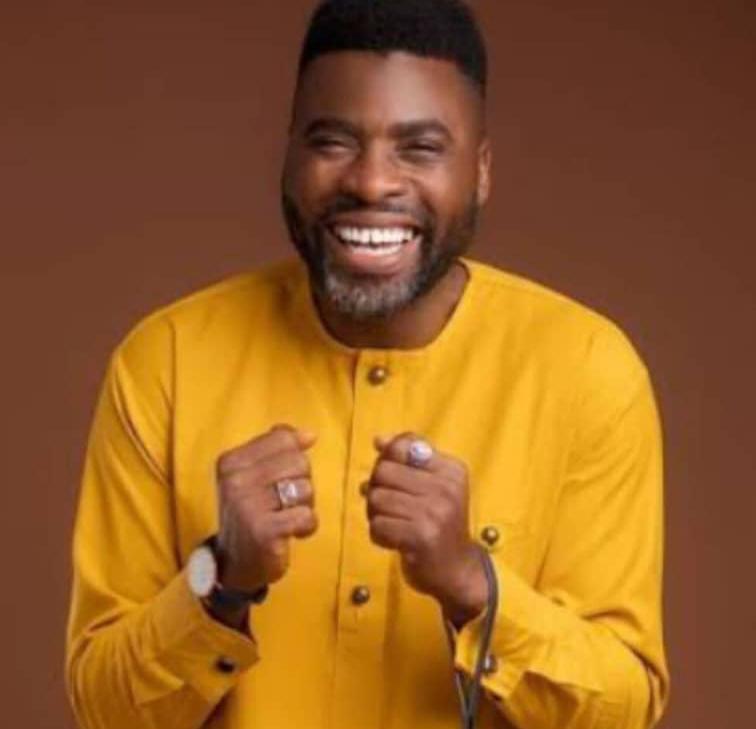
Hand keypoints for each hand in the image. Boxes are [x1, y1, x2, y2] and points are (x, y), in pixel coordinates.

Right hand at [214, 424, 317, 594]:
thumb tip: (309, 435)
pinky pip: (307, 516)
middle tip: (285, 502)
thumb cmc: (251, 513)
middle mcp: (235, 480)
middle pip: (299, 462)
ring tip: (287, 517)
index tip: (280, 478)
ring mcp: (248, 506)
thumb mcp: (255, 475)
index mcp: (231, 461)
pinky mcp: (265, 531)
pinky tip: (293, 533)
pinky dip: (307, 526)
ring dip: (305, 505)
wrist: (233, 564)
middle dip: (302, 482)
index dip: (294, 458)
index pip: (283, 439)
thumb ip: (278, 448)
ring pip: (306, 488)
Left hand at [366, 433, 487, 625]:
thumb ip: (408, 458)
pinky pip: (377, 524)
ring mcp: (435, 512)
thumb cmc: (440, 522)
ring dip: (375, 514)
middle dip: (377, 489)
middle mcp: (446, 487)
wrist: (457, 570)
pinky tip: (393, 540)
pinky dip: (379, 534)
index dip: (387, 461)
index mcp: (451, 469)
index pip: (402, 446)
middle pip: (383, 471)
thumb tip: (379, 439)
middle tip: (388, 505)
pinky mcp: (421, 536)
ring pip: (376, 498)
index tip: (393, 480)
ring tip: (392, 523)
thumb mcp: (435, 484)